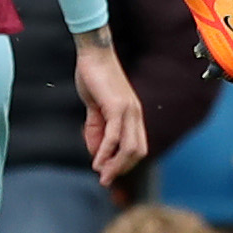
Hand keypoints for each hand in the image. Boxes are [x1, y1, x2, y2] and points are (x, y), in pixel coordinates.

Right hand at [74, 34, 149, 182]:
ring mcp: (128, 111)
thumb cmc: (94, 76)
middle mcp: (135, 114)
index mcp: (132, 114)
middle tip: (106, 179)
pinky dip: (106, 152)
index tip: (108, 172)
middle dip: (122, 169)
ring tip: (102, 174)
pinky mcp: (117, 107)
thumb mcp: (94, 107)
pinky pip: (114, 136)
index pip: (137, 146)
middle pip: (138, 151)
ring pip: (129, 147)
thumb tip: (96, 151)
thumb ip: (95, 129)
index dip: (125, 163)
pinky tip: (96, 161)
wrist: (93, 53)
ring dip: (115, 165)